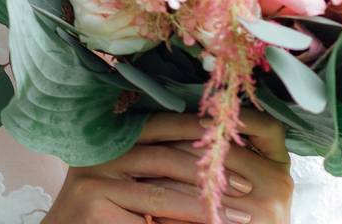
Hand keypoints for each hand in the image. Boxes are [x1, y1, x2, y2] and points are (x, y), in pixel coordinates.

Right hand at [43, 110, 293, 222]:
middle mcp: (101, 153)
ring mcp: (94, 179)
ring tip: (240, 216)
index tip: (235, 141)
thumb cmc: (103, 213)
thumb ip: (153, 163)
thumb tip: (210, 152)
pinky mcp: (94, 205)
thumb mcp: (124, 179)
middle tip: (246, 184)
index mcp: (111, 137)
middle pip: (166, 156)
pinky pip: (151, 219)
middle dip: (210, 171)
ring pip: (163, 192)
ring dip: (206, 205)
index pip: (161, 125)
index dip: (199, 130)